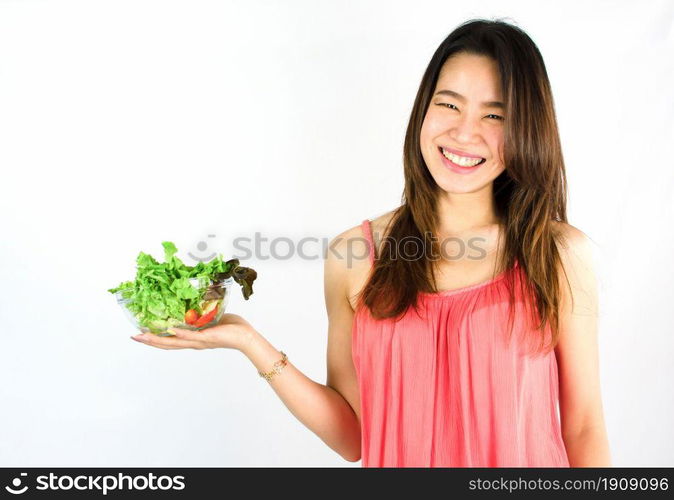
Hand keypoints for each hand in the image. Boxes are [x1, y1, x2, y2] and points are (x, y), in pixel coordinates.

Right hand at [130, 313, 254, 350]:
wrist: (246, 337)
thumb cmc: (232, 327)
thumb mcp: (212, 318)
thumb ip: (201, 314)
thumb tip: (194, 301)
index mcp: (193, 338)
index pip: (170, 340)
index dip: (155, 337)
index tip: (140, 333)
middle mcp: (193, 342)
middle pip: (167, 344)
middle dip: (149, 340)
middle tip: (134, 336)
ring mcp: (199, 341)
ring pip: (174, 342)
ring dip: (158, 339)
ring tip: (143, 336)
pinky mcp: (207, 338)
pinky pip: (191, 336)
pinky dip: (181, 334)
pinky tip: (171, 330)